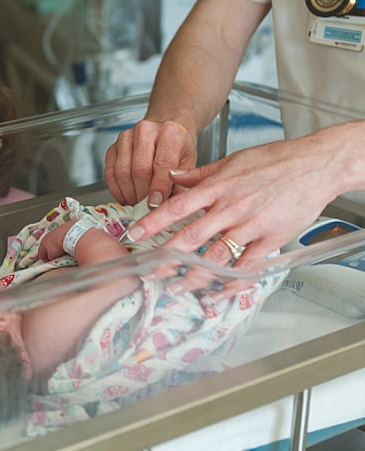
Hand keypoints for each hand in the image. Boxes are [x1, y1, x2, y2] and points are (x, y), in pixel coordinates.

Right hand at [104, 119, 196, 206]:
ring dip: (129, 194)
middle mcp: (146, 131)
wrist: (165, 131)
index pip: (162, 163)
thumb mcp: (189, 163)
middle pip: (139, 169)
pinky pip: (110, 173)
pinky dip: (117, 190)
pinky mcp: (113, 147)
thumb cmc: (178, 147)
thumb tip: (170, 205)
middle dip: (142, 194)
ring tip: (138, 202)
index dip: (158, 187)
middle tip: (147, 207)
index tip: (155, 204)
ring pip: (122, 172)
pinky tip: (126, 196)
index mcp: (169, 133)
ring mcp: (126, 138)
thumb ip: (181, 183)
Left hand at [125, 133, 342, 272]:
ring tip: (178, 286)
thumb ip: (199, 174)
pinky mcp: (272, 239)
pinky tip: (218, 289)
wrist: (315, 164)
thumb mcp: (231, 161)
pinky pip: (247, 265)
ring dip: (194, 274)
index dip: (153, 222)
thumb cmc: (274, 160)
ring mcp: (251, 225)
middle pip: (191, 236)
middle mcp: (231, 208)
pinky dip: (231, 280)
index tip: (135, 234)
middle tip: (149, 270)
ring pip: (216, 255)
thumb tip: (172, 178)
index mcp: (217, 187)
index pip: (176, 206)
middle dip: (167, 256)